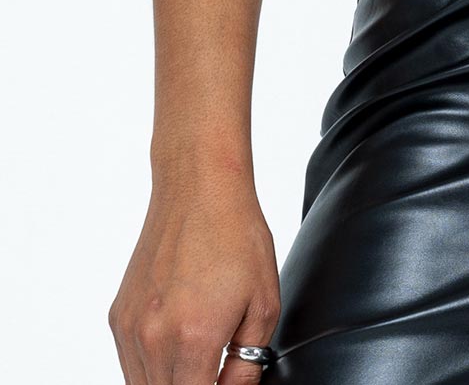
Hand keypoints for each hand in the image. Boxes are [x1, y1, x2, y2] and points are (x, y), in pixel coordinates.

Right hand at [108, 171, 281, 384]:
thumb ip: (246, 366)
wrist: (198, 189)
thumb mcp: (264, 303)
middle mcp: (153, 339)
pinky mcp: (117, 317)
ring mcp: (129, 329)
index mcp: (194, 340)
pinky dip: (152, 365)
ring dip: (171, 382)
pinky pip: (130, 363)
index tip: (225, 378)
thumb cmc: (238, 238)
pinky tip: (177, 339)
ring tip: (199, 353)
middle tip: (215, 368)